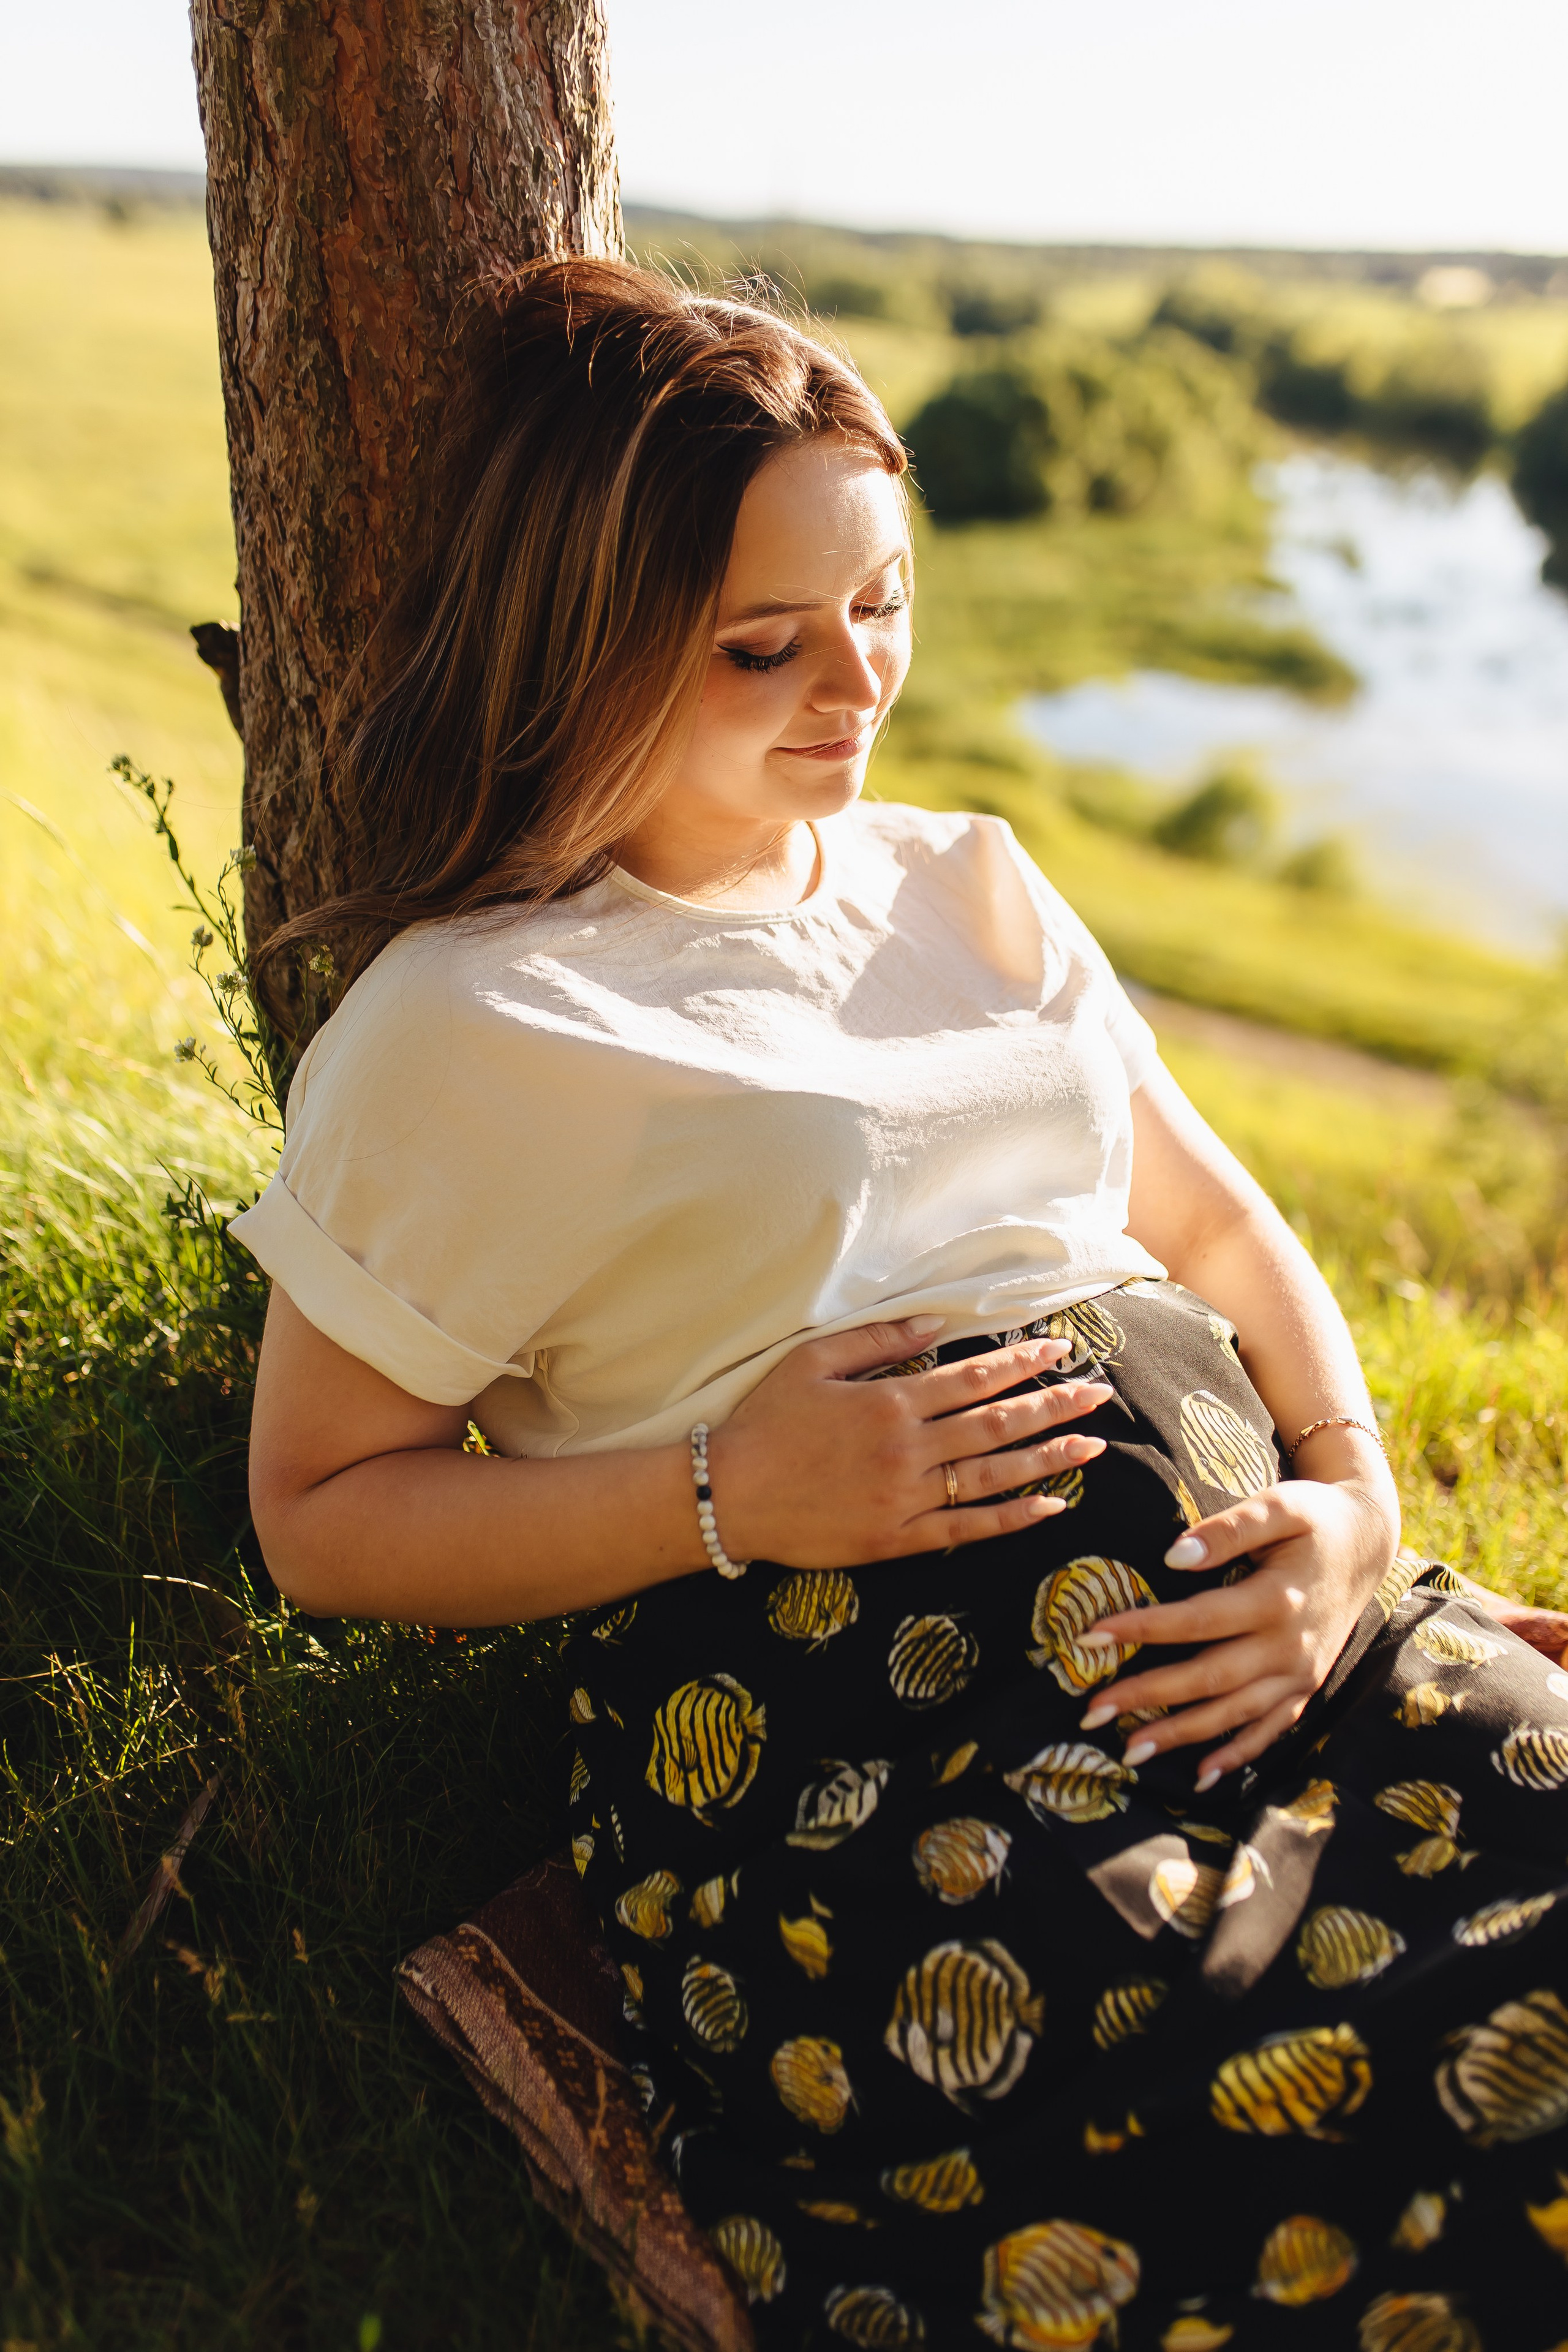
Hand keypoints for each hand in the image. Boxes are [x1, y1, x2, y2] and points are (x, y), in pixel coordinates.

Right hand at [713, 1317, 1112, 1568]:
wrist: (728, 1495)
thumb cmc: (766, 1423)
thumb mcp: (812, 1362)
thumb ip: (877, 1341)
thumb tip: (936, 1323)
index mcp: (891, 1402)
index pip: (973, 1378)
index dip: (1023, 1362)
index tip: (1061, 1350)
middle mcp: (908, 1449)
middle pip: (997, 1424)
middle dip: (1053, 1405)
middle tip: (1098, 1394)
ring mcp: (906, 1498)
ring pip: (993, 1476)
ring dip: (1047, 1459)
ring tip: (1092, 1447)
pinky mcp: (896, 1539)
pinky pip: (967, 1529)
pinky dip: (1012, 1520)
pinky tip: (1050, 1508)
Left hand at [1074, 1473, 1397, 1792]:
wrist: (1368, 1542)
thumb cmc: (1314, 1518)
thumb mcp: (1278, 1506)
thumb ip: (1228, 1529)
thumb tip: (1173, 1557)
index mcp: (1277, 1600)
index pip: (1197, 1621)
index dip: (1142, 1630)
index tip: (1090, 1637)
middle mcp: (1290, 1646)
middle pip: (1209, 1679)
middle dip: (1147, 1696)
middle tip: (1091, 1712)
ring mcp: (1301, 1673)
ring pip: (1234, 1715)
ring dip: (1181, 1736)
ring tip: (1129, 1752)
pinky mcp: (1307, 1687)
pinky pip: (1271, 1729)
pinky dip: (1237, 1755)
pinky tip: (1200, 1777)